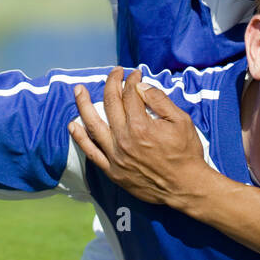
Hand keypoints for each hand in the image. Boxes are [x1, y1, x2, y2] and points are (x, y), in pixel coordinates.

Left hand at [68, 67, 210, 207]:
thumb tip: (140, 86)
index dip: (131, 80)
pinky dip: (80, 138)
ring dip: (84, 105)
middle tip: (114, 72)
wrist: (185, 187)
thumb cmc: (186, 153)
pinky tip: (73, 125)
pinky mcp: (112, 171)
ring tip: (78, 90)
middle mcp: (124, 139)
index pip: (130, 94)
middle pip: (111, 104)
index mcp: (141, 126)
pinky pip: (91, 152)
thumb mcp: (181, 121)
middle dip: (111, 83)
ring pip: (93, 125)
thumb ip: (159, 100)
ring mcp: (115, 156)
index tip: (135, 74)